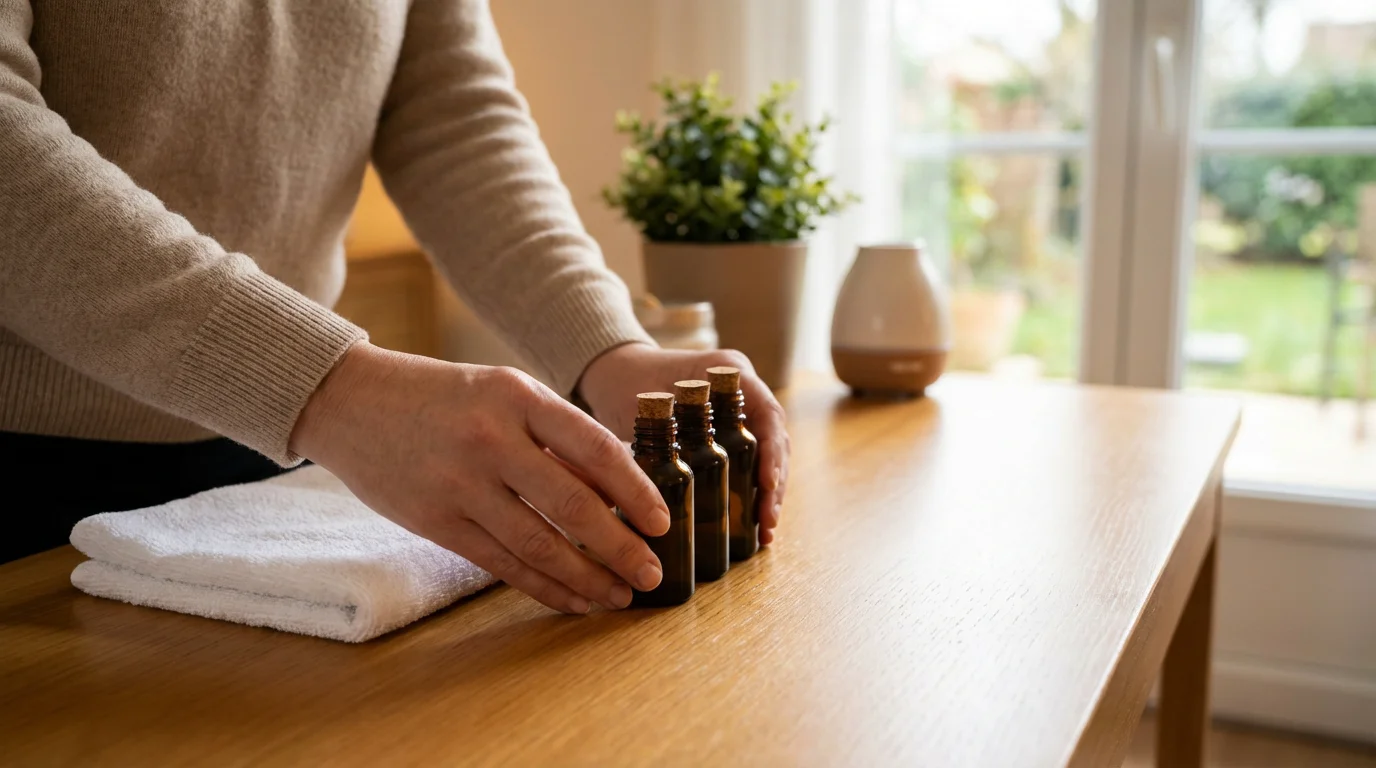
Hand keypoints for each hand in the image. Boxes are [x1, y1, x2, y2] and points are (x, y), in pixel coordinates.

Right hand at [289, 342, 670, 613]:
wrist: (351, 401)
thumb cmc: (444, 397)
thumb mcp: (503, 392)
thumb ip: (553, 435)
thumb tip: (616, 493)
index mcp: (519, 396)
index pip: (596, 449)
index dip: (635, 491)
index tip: (662, 522)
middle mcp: (492, 439)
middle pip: (572, 505)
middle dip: (620, 547)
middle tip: (652, 572)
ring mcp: (460, 484)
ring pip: (539, 545)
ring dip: (586, 577)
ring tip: (618, 596)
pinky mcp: (435, 521)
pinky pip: (501, 563)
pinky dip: (543, 587)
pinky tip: (572, 600)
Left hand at [577, 343, 789, 545]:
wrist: (618, 370)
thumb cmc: (630, 379)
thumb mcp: (644, 402)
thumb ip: (658, 430)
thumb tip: (660, 485)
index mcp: (733, 373)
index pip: (767, 414)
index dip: (771, 452)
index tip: (766, 485)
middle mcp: (746, 393)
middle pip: (775, 441)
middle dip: (774, 484)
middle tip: (767, 522)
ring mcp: (742, 414)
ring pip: (767, 457)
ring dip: (768, 494)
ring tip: (765, 533)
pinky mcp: (731, 434)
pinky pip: (750, 463)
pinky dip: (752, 492)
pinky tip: (753, 524)